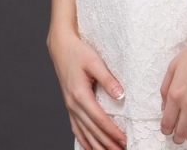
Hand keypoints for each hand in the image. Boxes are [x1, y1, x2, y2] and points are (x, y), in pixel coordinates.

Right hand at [48, 32, 127, 149]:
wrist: (61, 47)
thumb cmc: (78, 52)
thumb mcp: (95, 62)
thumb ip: (108, 79)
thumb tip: (121, 95)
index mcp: (80, 95)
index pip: (99, 119)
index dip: (112, 131)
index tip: (125, 139)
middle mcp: (73, 104)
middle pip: (92, 130)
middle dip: (107, 143)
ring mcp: (70, 107)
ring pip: (84, 133)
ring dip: (97, 146)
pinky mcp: (70, 106)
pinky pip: (76, 128)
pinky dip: (84, 140)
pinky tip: (91, 147)